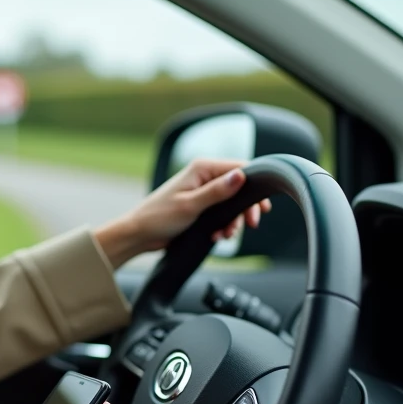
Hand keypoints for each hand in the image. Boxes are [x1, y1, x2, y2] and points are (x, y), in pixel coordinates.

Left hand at [96, 159, 272, 267]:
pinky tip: (217, 236)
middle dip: (245, 209)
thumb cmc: (159, 217)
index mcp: (202, 168)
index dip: (255, 186)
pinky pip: (222, 213)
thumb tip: (241, 176)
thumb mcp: (190, 205)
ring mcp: (203, 190)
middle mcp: (204, 175)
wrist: (140, 234)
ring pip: (232, 203)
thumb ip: (217, 191)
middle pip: (240, 187)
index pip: (240, 167)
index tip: (262, 207)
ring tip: (224, 235)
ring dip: (233, 221)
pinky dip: (223, 225)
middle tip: (250, 225)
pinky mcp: (201, 205)